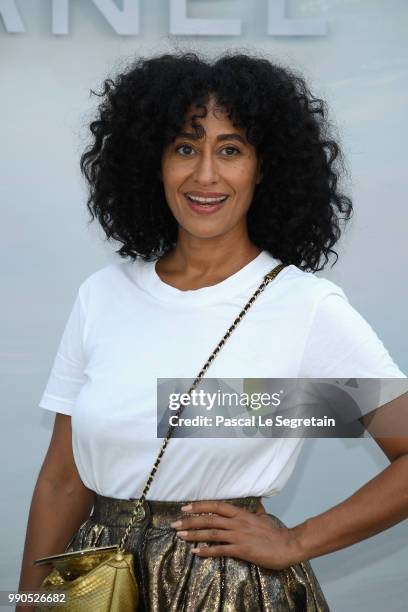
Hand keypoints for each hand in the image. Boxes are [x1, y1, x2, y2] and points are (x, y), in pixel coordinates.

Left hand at [170, 500, 302, 569]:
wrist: (288, 544)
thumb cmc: (275, 532)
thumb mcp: (262, 517)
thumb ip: (253, 512)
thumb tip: (254, 506)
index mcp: (241, 513)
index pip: (216, 506)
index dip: (200, 506)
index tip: (185, 507)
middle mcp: (237, 522)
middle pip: (209, 519)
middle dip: (190, 521)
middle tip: (175, 524)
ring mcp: (238, 536)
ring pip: (211, 533)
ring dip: (194, 534)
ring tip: (180, 535)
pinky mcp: (241, 549)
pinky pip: (220, 550)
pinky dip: (207, 551)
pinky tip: (196, 552)